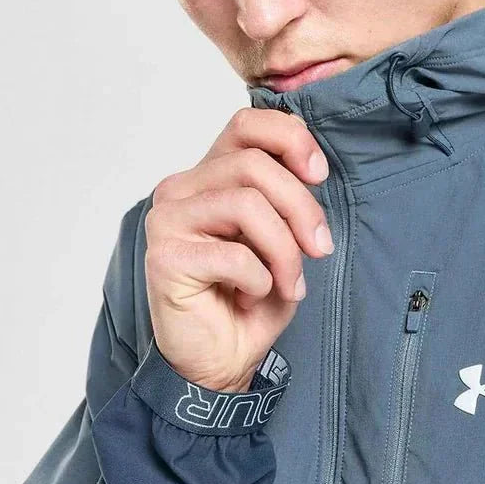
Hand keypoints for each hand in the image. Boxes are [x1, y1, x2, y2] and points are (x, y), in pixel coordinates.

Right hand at [143, 107, 333, 391]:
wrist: (222, 360)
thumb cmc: (252, 298)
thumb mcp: (283, 236)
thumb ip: (287, 196)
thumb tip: (309, 168)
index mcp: (210, 175)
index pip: (246, 124)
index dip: (290, 138)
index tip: (319, 174)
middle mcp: (182, 189)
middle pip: (254, 166)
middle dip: (302, 208)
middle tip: (320, 249)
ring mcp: (167, 221)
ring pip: (247, 204)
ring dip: (284, 249)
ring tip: (290, 282)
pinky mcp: (164, 258)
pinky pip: (234, 255)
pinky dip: (260, 279)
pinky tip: (252, 295)